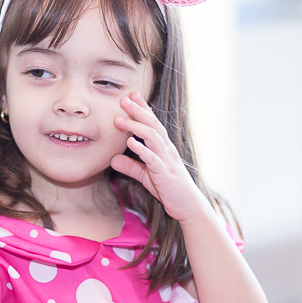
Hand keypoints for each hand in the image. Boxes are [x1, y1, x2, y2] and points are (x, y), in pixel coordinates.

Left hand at [111, 92, 211, 222]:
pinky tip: (130, 142)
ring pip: (152, 137)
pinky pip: (153, 159)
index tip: (131, 95)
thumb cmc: (170, 190)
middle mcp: (167, 150)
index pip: (153, 123)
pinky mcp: (166, 174)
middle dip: (138, 110)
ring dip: (135, 126)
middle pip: (153, 125)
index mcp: (164, 148)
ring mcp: (168, 161)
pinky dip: (141, 149)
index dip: (143, 109)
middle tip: (124, 98)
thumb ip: (131, 166)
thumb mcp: (146, 176)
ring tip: (119, 119)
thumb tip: (113, 159)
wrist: (188, 207)